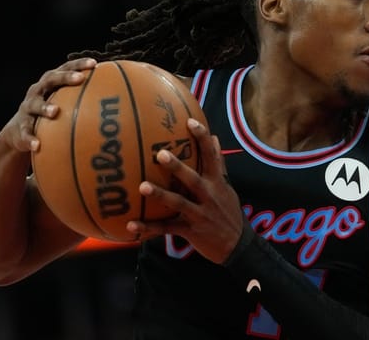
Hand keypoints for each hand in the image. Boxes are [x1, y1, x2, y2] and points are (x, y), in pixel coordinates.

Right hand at [0, 57, 96, 152]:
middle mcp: (37, 92)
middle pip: (50, 79)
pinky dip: (30, 139)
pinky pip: (25, 133)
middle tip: (79, 79)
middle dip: (65, 77)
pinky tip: (37, 146)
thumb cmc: (49, 116)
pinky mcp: (20, 127)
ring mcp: (27, 109)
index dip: (78, 64)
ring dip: (45, 107)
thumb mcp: (62, 105)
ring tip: (55, 112)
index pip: (65, 68)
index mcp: (50, 84)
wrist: (18, 132)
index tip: (95, 64)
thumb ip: (83, 102)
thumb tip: (116, 106)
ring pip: (35, 105)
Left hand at [127, 118, 243, 264]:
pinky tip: (131, 225)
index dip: (202, 138)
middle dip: (178, 167)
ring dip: (160, 195)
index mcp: (217, 183)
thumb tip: (215, 138)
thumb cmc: (228, 212)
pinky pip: (167, 229)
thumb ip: (219, 164)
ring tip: (142, 186)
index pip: (212, 157)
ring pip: (178, 203)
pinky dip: (148, 228)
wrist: (237, 246)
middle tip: (161, 154)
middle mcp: (209, 197)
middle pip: (192, 179)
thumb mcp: (227, 187)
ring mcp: (199, 215)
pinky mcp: (190, 231)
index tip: (191, 121)